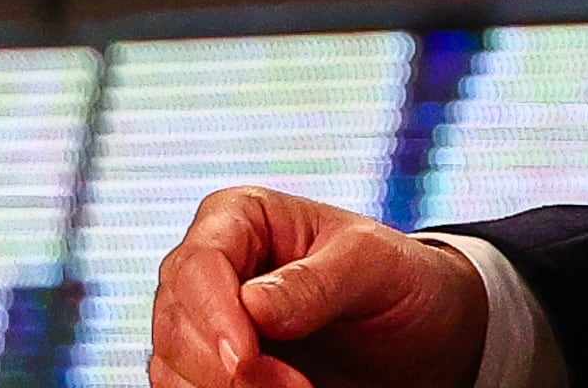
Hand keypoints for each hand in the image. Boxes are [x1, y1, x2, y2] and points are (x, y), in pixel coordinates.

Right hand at [150, 187, 488, 387]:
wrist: (417, 334)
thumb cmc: (397, 280)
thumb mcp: (375, 265)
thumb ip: (318, 281)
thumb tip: (251, 304)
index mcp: (240, 218)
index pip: (198, 264)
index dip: (211, 314)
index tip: (245, 358)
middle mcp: (210, 268)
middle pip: (174, 321)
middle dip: (222, 366)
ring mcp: (204, 322)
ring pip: (170, 366)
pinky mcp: (210, 370)